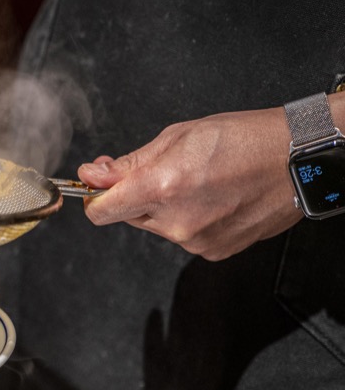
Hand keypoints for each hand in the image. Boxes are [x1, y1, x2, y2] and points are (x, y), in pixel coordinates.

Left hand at [76, 105, 304, 260]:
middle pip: (129, 217)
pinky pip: (184, 237)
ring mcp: (196, 241)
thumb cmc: (244, 139)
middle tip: (168, 172)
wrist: (298, 160)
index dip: (95, 197)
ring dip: (166, 208)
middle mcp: (176, 222)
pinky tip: (214, 199)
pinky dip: (190, 220)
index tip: (99, 186)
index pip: (101, 211)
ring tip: (200, 183)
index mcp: (162, 188)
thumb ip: (129, 163)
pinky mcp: (213, 252)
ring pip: (157, 227)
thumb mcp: (178, 137)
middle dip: (138, 196)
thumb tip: (91, 175)